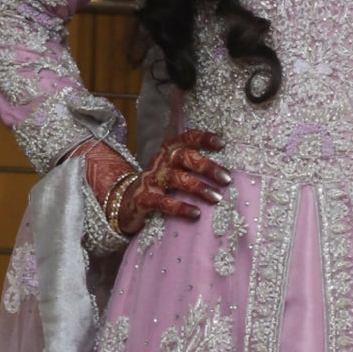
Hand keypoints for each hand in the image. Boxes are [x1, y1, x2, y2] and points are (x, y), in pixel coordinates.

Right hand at [79, 130, 229, 234]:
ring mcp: (151, 180)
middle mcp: (160, 162)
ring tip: (216, 197)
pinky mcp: (144, 199)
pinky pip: (163, 202)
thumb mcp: (173, 170)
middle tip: (226, 179)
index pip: (186, 138)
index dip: (203, 138)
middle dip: (207, 167)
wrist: (126, 203)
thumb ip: (192, 166)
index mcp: (168, 151)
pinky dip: (180, 207)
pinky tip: (196, 213)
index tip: (222, 144)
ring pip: (176, 178)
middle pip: (183, 156)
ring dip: (198, 187)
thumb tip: (226, 173)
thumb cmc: (160, 186)